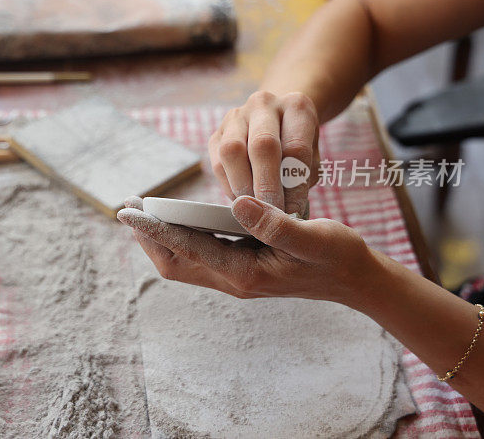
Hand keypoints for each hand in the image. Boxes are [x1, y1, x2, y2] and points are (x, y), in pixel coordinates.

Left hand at [117, 196, 373, 305]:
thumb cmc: (338, 257)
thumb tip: (238, 203)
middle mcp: (234, 279)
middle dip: (148, 237)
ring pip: (184, 262)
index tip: (129, 211)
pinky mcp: (241, 269)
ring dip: (161, 238)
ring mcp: (236, 277)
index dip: (156, 229)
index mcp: (245, 273)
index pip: (187, 250)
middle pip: (175, 263)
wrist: (356, 280)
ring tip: (143, 211)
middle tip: (127, 208)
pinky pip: (199, 256)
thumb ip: (275, 223)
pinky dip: (181, 239)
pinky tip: (178, 217)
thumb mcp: (313, 237)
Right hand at [208, 91, 319, 216]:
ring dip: (244, 186)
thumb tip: (287, 213)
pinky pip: (218, 163)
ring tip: (255, 208)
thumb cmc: (297, 145)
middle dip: (266, 186)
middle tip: (271, 213)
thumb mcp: (311, 158)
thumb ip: (302, 180)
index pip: (295, 148)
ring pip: (232, 151)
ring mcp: (236, 116)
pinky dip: (230, 186)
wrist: (278, 121)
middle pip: (262, 145)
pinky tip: (243, 199)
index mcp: (296, 107)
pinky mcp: (217, 133)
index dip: (294, 185)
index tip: (293, 211)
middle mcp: (264, 104)